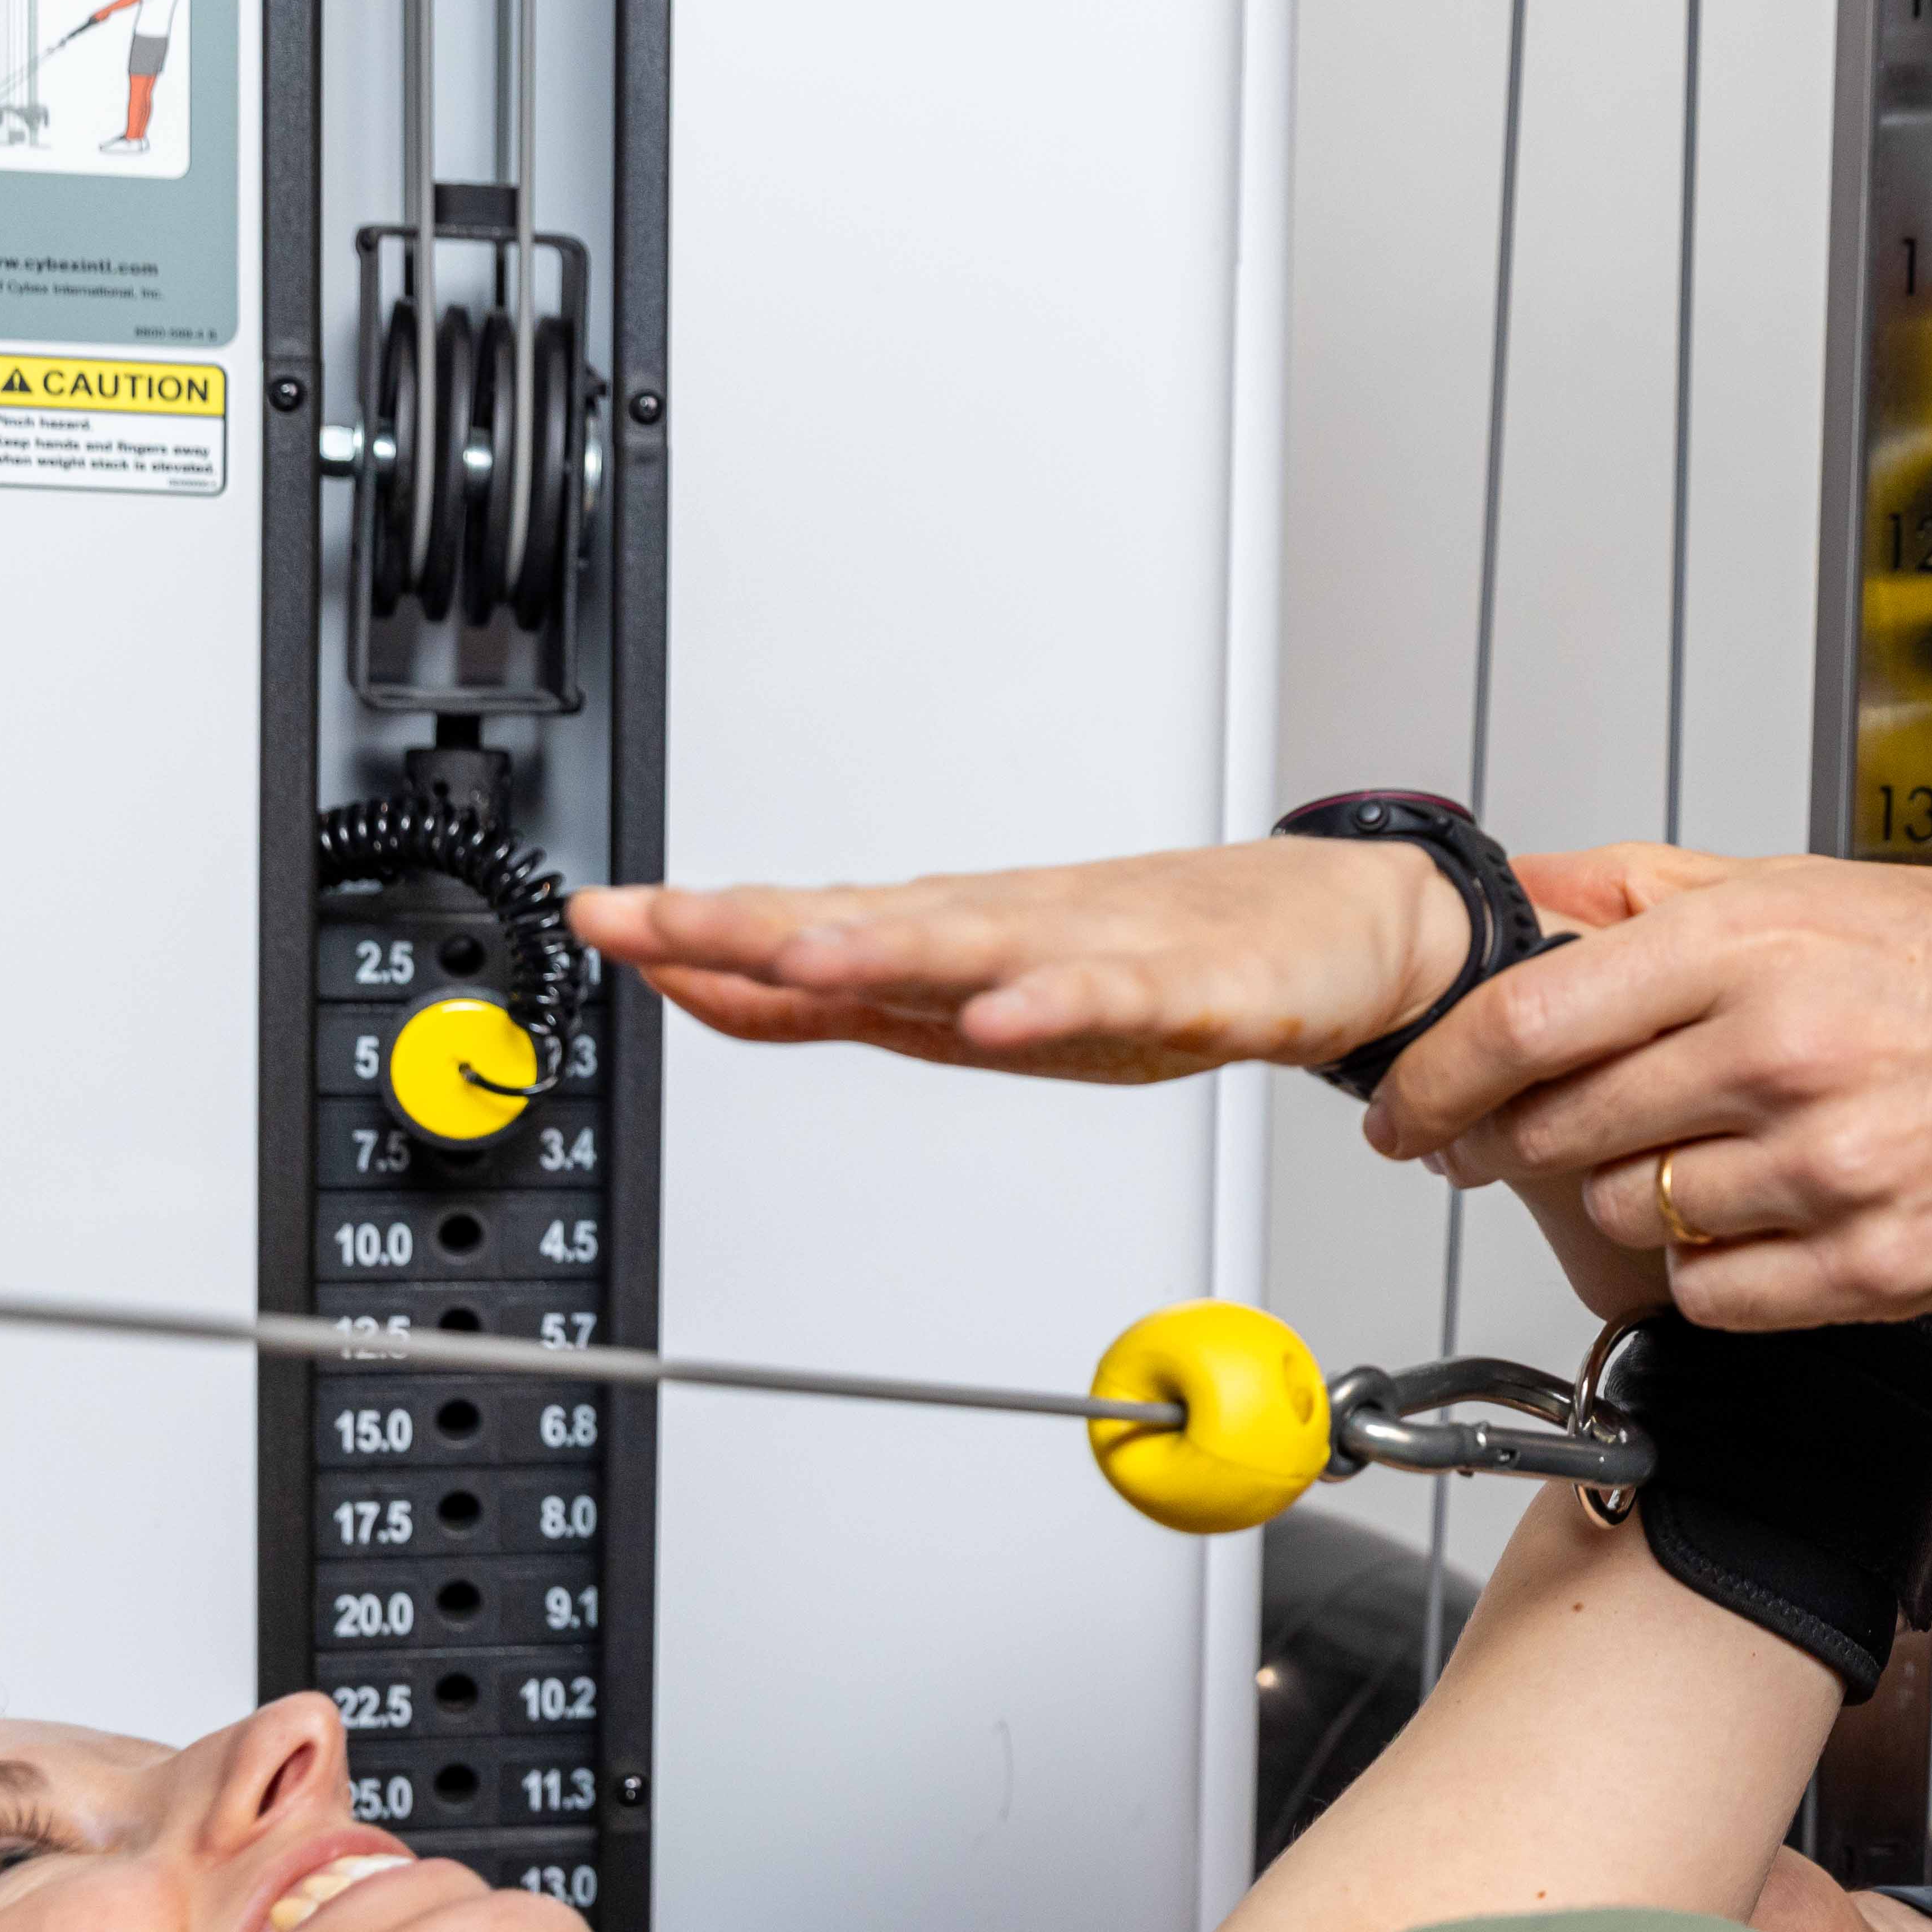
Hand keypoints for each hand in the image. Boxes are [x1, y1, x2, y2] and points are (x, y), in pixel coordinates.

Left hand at [568, 837, 1467, 1083]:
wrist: (1329, 927)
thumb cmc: (1156, 956)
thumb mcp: (973, 994)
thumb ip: (831, 1003)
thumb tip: (698, 988)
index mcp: (957, 938)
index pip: (809, 925)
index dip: (703, 928)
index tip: (602, 916)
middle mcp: (1012, 932)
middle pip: (867, 924)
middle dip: (756, 924)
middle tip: (654, 921)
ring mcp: (1101, 955)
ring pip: (979, 948)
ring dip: (884, 947)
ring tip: (796, 948)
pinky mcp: (1194, 990)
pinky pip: (1117, 1001)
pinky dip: (1058, 1005)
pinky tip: (1005, 1016)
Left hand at [1372, 854, 1931, 1327]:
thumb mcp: (1813, 884)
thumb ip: (1654, 888)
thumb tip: (1531, 892)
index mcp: (1759, 946)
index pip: (1531, 1022)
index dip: (1437, 1076)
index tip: (1405, 1107)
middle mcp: (1788, 1053)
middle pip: (1562, 1129)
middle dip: (1513, 1143)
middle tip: (1521, 1137)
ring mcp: (1832, 1168)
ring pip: (1630, 1217)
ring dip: (1630, 1199)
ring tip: (1697, 1157)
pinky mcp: (1873, 1264)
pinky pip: (1713, 1294)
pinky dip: (1708, 1269)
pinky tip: (1756, 1216)